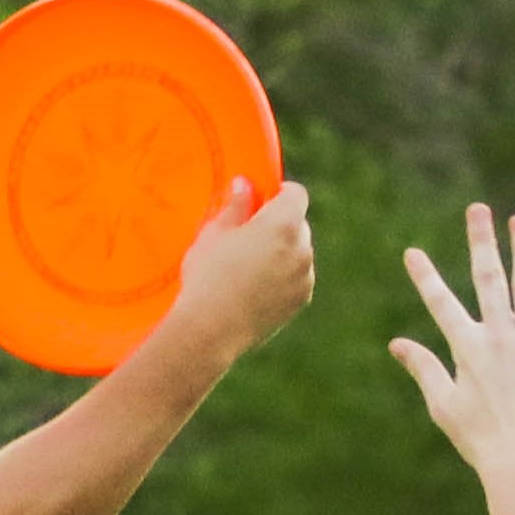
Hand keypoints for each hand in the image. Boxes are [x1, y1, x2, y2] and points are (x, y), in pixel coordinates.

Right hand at [150, 178, 319, 370]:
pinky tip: (255, 287)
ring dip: (282, 251)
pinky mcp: (301, 299)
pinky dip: (284, 276)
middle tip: (249, 235)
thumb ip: (236, 205)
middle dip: (279, 224)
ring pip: (299, 252)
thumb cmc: (209, 275)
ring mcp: (305, 275)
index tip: (262, 200)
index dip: (280, 193)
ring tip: (248, 267)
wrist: (211, 329)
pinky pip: (297, 277)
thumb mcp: (216, 233)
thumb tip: (245, 184)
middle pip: (298, 223)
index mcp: (283, 223)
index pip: (296, 194)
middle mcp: (302, 247)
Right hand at [391, 205, 514, 485]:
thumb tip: (396, 343)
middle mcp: (500, 335)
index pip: (441, 302)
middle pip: (487, 278)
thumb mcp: (444, 406)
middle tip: (478, 209)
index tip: (412, 251)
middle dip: (481, 241)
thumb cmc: (481, 441)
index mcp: (468, 347)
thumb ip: (424, 368)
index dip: (425, 276)